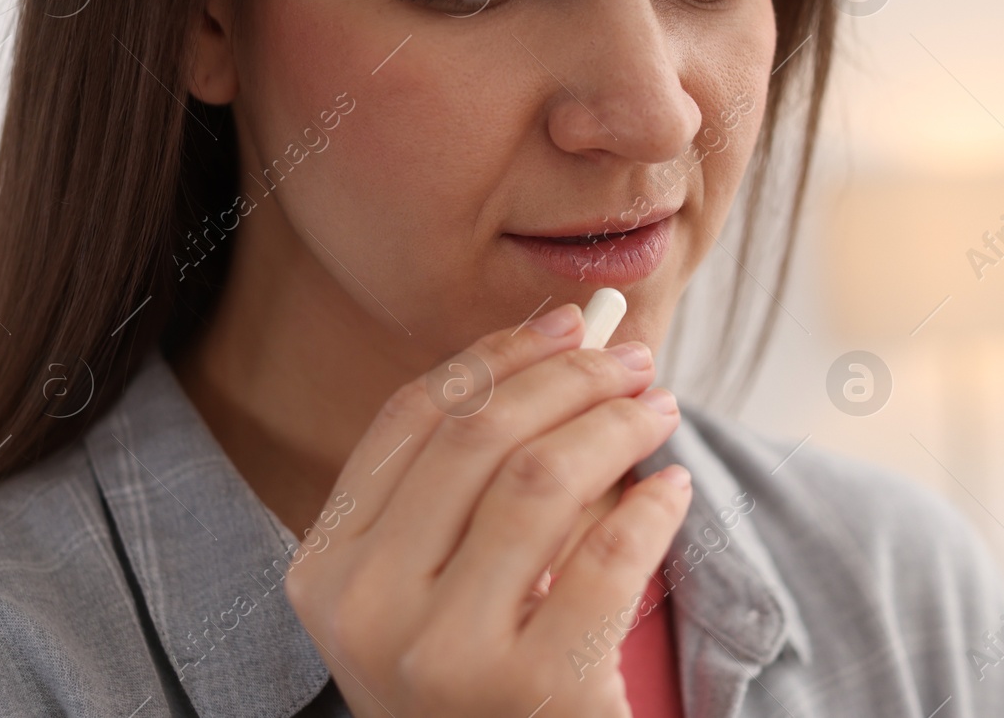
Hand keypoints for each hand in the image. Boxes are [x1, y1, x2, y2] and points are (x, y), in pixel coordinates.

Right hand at [284, 303, 691, 716]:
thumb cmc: (469, 675)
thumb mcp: (430, 584)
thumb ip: (472, 477)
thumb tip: (570, 336)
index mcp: (328, 567)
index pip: (412, 419)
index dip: (498, 355)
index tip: (569, 323)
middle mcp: (368, 609)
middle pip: (479, 436)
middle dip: (570, 377)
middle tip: (635, 359)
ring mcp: (443, 658)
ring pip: (542, 480)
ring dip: (615, 426)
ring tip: (659, 411)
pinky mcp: (531, 693)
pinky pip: (609, 562)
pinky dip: (653, 510)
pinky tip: (674, 491)